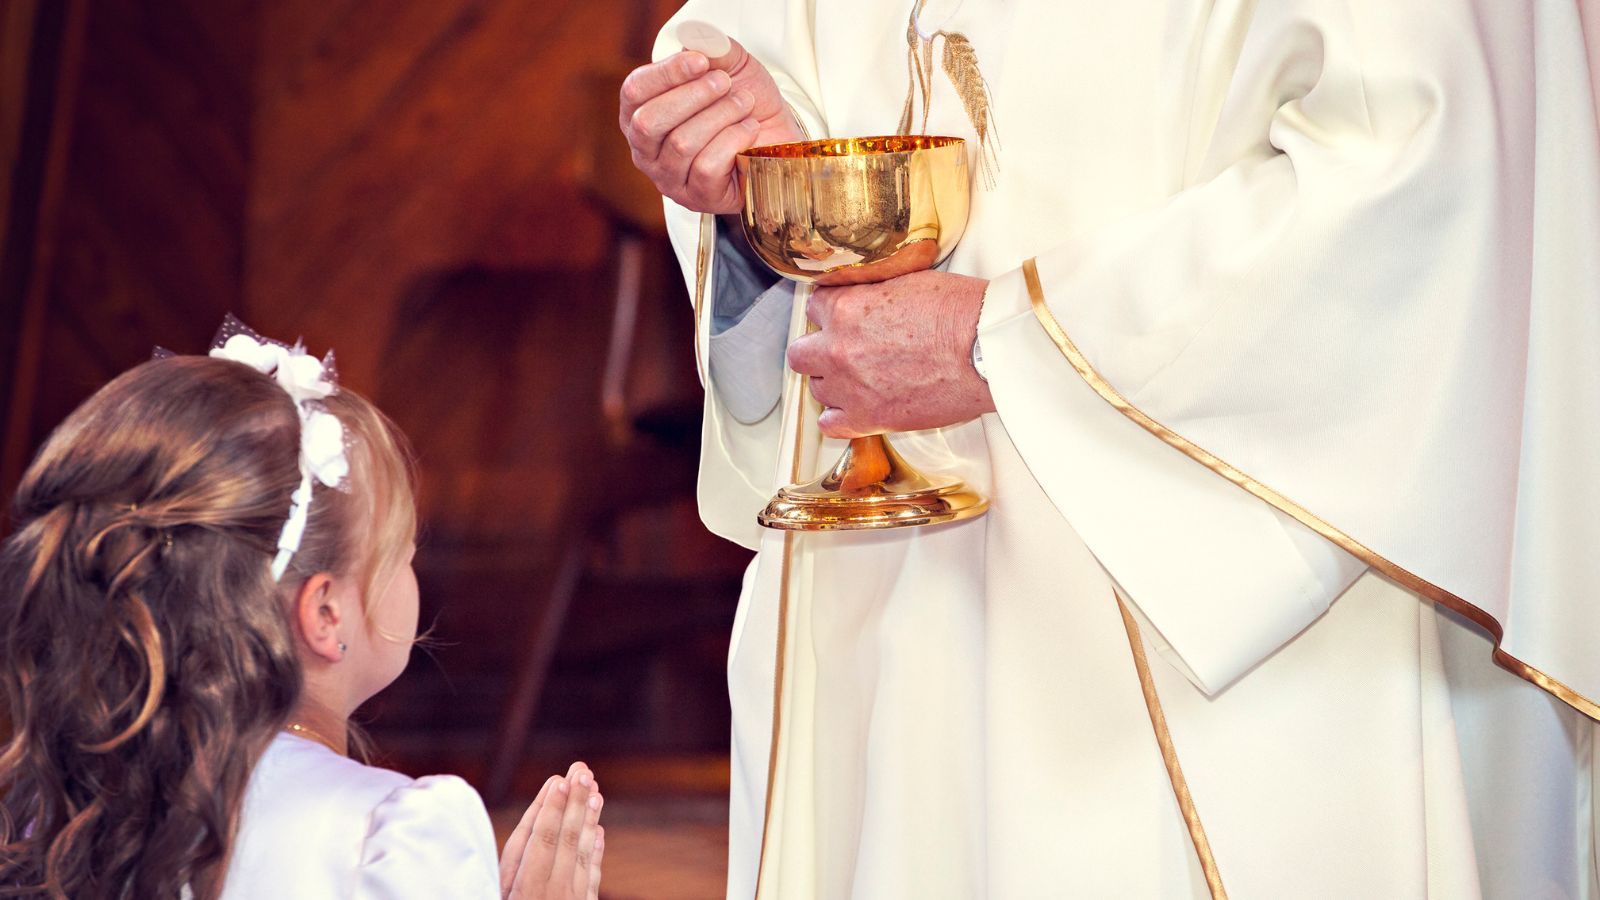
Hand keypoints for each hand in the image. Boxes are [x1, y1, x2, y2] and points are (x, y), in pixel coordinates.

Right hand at [500, 762, 603, 899]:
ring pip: (583, 854)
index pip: (542, 840)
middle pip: (567, 840)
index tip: (559, 780)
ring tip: (595, 791)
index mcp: (527, 889)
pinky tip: (597, 831)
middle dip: (575, 802)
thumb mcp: (498, 892)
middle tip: (583, 771)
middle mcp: (554, 893)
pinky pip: (592, 878)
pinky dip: (594, 852)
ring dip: (589, 820)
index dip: (552, 809)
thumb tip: (537, 816)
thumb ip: (513, 859)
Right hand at [620, 39, 803, 213]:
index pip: (634, 92)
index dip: (666, 73)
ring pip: (681, 144)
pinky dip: (732, 141)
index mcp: (639, 114)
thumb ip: (711, 48)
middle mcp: (645, 150)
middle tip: (725, 83)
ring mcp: (668, 179)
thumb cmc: (743, 102)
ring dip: (720, 116)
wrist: (777, 137)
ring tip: (744, 103)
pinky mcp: (696, 197)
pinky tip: (748, 130)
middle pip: (649, 122)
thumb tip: (694, 38)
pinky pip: (706, 167)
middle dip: (692, 97)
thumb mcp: (730, 66)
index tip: (701, 61)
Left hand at [787, 270, 995, 438]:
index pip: (814, 308)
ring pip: (816, 388)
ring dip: (833, 383)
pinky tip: (858, 407)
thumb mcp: (909, 281)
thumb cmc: (961, 313)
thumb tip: (868, 296)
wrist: (986, 352)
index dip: (832, 313)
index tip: (845, 318)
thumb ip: (875, 292)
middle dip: (820, 350)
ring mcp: (849, 387)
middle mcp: (839, 349)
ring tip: (861, 379)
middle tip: (845, 349)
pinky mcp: (868, 419)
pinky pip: (830, 425)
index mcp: (847, 309)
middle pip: (801, 353)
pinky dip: (840, 418)